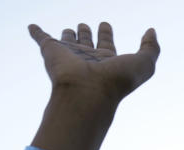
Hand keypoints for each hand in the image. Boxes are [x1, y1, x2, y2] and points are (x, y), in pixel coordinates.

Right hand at [29, 22, 159, 105]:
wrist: (87, 92)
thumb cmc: (116, 81)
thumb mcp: (144, 64)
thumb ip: (152, 48)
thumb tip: (151, 31)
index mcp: (107, 61)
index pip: (106, 45)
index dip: (106, 33)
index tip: (105, 24)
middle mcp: (88, 59)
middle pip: (87, 42)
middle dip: (87, 33)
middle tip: (86, 25)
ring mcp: (69, 56)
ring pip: (67, 40)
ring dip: (68, 34)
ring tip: (70, 28)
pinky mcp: (51, 52)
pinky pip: (41, 38)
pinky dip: (36, 32)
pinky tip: (32, 26)